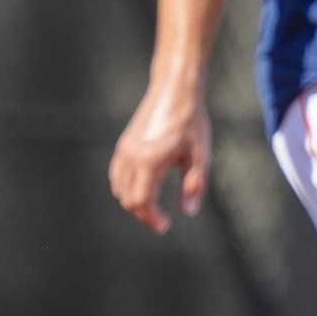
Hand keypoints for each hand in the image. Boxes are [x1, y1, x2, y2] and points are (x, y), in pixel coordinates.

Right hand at [108, 80, 211, 234]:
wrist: (176, 89)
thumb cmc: (191, 121)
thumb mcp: (200, 154)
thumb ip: (195, 184)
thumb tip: (188, 212)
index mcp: (150, 161)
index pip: (142, 202)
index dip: (152, 219)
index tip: (166, 226)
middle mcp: (132, 157)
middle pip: (128, 199)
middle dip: (144, 214)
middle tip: (161, 220)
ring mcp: (124, 149)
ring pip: (119, 188)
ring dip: (133, 202)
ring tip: (153, 206)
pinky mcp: (124, 143)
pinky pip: (116, 174)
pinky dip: (124, 188)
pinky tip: (141, 189)